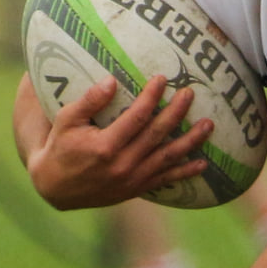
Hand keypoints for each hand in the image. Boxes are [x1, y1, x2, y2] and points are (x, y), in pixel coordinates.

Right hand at [26, 74, 212, 209]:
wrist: (57, 189)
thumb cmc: (60, 148)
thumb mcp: (65, 121)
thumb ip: (89, 102)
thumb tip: (112, 80)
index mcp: (104, 146)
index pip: (136, 117)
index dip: (151, 97)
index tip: (162, 79)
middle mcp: (122, 164)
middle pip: (157, 135)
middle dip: (176, 113)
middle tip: (190, 94)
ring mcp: (132, 179)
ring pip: (168, 158)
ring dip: (191, 141)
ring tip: (209, 125)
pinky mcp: (137, 189)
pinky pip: (166, 180)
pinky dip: (186, 173)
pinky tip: (203, 163)